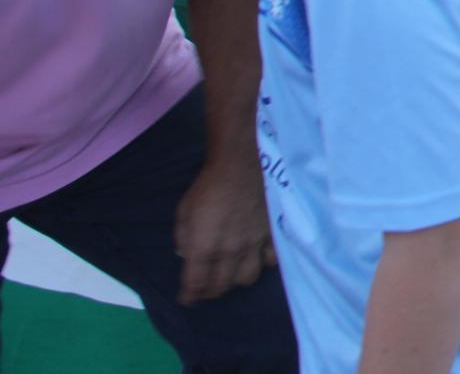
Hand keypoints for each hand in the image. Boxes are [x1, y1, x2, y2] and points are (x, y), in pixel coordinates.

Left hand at [174, 158, 274, 304]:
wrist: (241, 164)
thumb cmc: (208, 187)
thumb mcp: (183, 212)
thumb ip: (183, 239)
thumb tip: (187, 256)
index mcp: (203, 247)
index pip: (195, 284)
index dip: (189, 296)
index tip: (187, 299)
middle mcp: (228, 252)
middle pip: (220, 285)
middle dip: (209, 292)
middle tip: (206, 289)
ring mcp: (253, 245)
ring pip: (246, 279)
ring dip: (235, 281)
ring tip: (231, 275)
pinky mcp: (271, 235)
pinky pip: (270, 261)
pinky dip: (262, 264)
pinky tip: (256, 259)